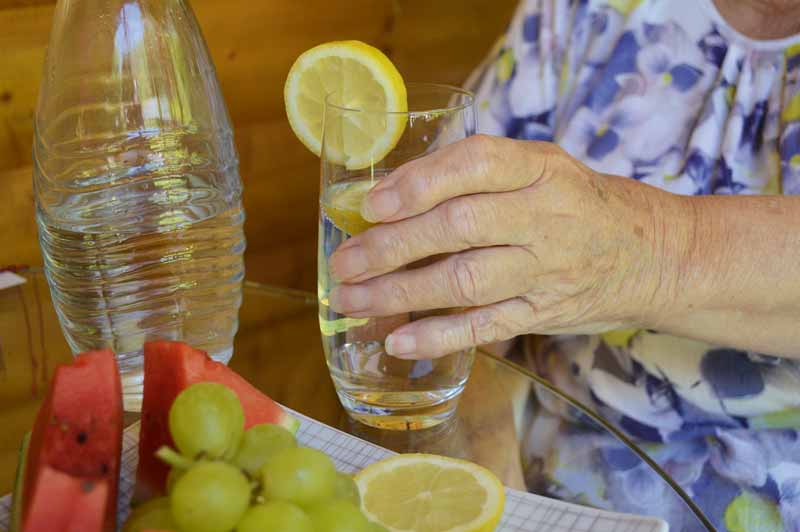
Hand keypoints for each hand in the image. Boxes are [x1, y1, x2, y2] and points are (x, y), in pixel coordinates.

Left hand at [328, 135, 685, 358]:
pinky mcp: (542, 312)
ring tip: (352, 301)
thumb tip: (391, 193)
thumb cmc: (579, 203)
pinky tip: (398, 342)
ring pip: (464, 281)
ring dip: (401, 294)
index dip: (419, 184)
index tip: (372, 205)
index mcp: (540, 168)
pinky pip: (486, 327)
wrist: (651, 253)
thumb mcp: (541, 166)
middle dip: (392, 246)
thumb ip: (478, 172)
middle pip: (459, 227)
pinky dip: (439, 337)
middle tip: (345, 263)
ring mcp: (545, 269)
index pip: (475, 164)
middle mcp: (544, 216)